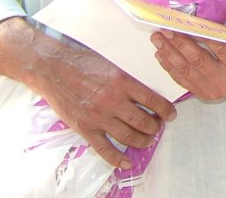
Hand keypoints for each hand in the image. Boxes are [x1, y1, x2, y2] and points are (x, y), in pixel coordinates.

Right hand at [0, 18, 174, 169]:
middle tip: (158, 127)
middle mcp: (113, 101)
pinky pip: (104, 149)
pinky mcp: (85, 128)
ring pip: (128, 137)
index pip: (153, 100)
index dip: (166, 110)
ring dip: (143, 141)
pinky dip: (117, 159)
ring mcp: (99, 117)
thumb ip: (129, 80)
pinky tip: (127, 162)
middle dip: (156, 127)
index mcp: (123, 82)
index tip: (172, 115)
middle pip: (144, 122)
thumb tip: (148, 92)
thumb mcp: (113, 65)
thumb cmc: (84, 62)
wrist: (54, 68)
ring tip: (148, 140)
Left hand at [151, 30, 225, 99]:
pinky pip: (184, 81)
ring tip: (157, 39)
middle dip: (179, 44)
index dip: (202, 36)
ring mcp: (213, 91)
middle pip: (198, 61)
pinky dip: (171, 68)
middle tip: (165, 29)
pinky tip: (161, 55)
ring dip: (170, 54)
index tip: (186, 24)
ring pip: (187, 71)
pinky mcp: (205, 95)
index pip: (219, 49)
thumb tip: (210, 25)